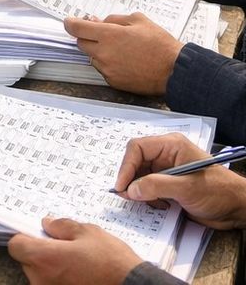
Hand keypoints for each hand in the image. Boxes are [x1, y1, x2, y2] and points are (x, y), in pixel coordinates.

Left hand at [8, 217, 140, 284]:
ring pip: (41, 276)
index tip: (37, 235)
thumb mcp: (88, 233)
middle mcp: (43, 280)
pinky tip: (80, 275)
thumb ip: (62, 227)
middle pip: (28, 262)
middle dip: (42, 253)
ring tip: (76, 263)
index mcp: (45, 258)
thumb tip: (47, 224)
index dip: (25, 238)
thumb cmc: (113, 262)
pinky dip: (62, 281)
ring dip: (52, 269)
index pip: (17, 246)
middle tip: (63, 247)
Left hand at [63, 13, 180, 94]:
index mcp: (108, 35)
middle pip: (81, 43)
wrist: (175, 70)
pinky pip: (103, 69)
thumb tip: (97, 21)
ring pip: (92, 57)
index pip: (76, 28)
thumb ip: (113, 19)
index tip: (70, 22)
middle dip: (87, 37)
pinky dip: (108, 64)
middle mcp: (103, 53)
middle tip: (103, 34)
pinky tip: (125, 61)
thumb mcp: (138, 20)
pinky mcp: (113, 82)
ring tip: (120, 49)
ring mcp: (107, 69)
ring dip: (98, 51)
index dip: (70, 23)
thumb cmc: (159, 43)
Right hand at [116, 133, 245, 229]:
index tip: (121, 185)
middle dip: (131, 179)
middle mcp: (166, 155)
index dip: (126, 166)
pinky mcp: (169, 186)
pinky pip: (149, 189)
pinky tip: (158, 206)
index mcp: (170, 145)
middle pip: (136, 162)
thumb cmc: (219, 191)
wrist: (238, 210)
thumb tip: (131, 189)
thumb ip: (157, 186)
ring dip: (140, 191)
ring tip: (148, 203)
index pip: (138, 148)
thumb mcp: (186, 188)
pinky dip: (148, 198)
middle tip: (127, 196)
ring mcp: (167, 171)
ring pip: (141, 177)